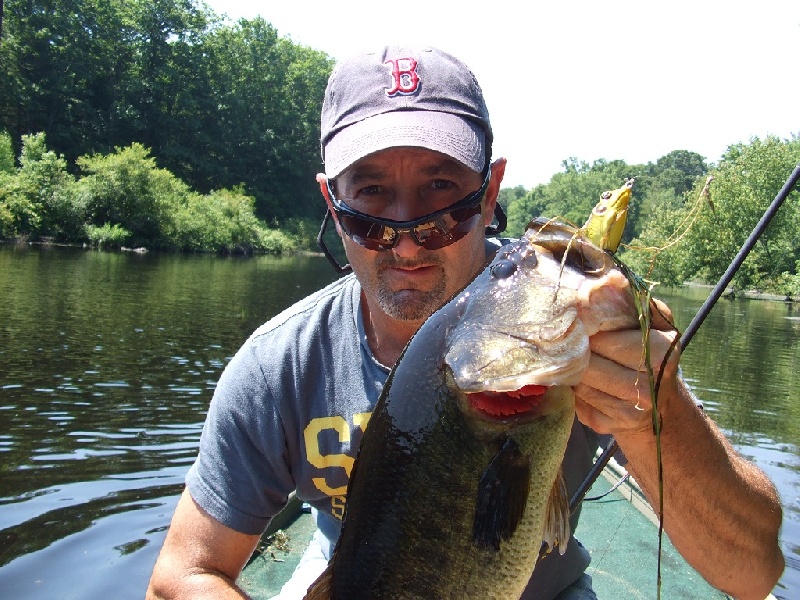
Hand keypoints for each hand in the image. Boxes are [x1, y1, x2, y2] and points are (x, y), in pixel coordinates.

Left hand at [574, 299, 680, 435]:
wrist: (659, 403)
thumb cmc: (650, 350)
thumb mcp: (651, 320)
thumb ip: (630, 300)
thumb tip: (608, 279)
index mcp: (661, 352)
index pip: (605, 339)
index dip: (586, 328)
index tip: (576, 320)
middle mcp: (647, 387)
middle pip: (588, 363)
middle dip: (575, 351)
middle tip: (569, 340)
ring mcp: (627, 411)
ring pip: (579, 383)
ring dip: (572, 370)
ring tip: (578, 359)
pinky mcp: (607, 426)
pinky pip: (576, 402)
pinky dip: (573, 390)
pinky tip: (582, 382)